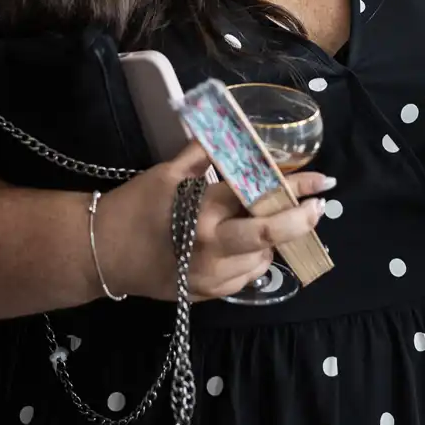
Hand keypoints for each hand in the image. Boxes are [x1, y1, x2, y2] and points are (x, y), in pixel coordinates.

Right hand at [96, 145, 330, 301]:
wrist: (103, 254)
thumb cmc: (134, 207)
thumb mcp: (167, 173)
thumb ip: (204, 153)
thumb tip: (232, 131)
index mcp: (202, 211)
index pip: (257, 195)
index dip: (293, 186)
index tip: (321, 181)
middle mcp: (211, 247)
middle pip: (270, 236)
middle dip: (300, 221)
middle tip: (317, 208)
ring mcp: (210, 275)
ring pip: (261, 259)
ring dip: (274, 241)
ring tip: (272, 222)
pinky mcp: (207, 293)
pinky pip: (245, 277)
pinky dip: (253, 260)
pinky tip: (246, 246)